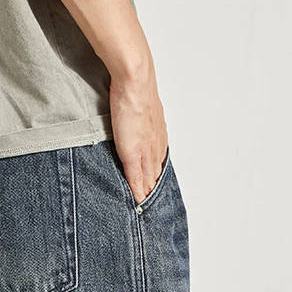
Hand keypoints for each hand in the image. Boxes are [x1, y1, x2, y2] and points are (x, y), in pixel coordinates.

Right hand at [109, 62, 167, 204]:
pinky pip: (137, 180)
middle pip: (156, 176)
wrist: (135, 82)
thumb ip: (139, 119)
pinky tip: (137, 202)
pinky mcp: (134, 154)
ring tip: (143, 210)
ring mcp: (147, 151)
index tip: (152, 191)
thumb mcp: (141, 107)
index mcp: (158, 135)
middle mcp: (156, 145)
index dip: (155, 179)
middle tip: (151, 208)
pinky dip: (137, 192)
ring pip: (149, 180)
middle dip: (153, 191)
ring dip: (147, 195)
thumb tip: (134, 118)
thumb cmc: (135, 88)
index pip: (157, 164)